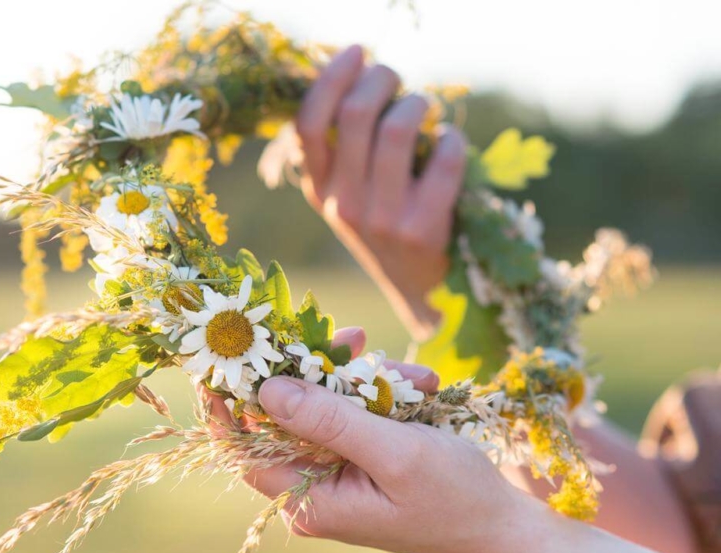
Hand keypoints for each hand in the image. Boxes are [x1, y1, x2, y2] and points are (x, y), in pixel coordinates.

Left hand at [202, 327, 525, 552]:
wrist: (503, 524)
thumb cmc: (454, 497)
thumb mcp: (394, 454)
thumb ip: (331, 421)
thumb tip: (267, 389)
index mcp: (312, 500)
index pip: (245, 450)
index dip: (227, 405)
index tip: (228, 356)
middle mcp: (316, 488)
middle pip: (291, 416)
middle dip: (324, 373)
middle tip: (355, 338)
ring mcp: (339, 473)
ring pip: (329, 407)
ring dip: (367, 381)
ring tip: (416, 378)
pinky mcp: (362, 459)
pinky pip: (357, 414)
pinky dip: (385, 394)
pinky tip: (421, 386)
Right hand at [296, 45, 467, 340]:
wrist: (419, 293)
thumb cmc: (387, 228)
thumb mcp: (350, 196)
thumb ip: (346, 150)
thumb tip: (361, 79)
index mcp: (318, 192)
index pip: (307, 125)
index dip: (331, 78)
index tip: (357, 51)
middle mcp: (342, 206)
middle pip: (354, 115)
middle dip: (382, 78)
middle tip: (397, 77)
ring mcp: (381, 220)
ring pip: (397, 129)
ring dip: (418, 103)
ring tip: (425, 108)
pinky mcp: (421, 229)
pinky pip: (442, 157)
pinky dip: (451, 138)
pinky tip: (450, 144)